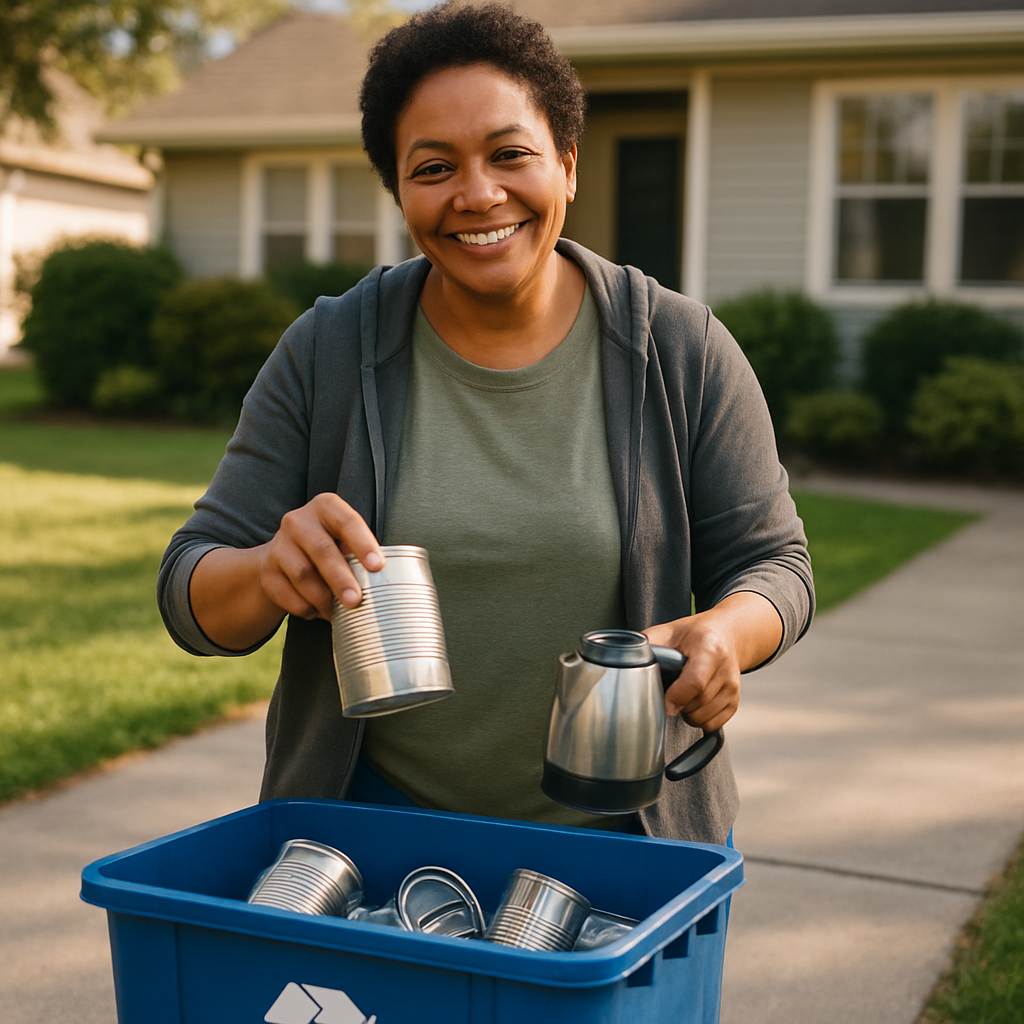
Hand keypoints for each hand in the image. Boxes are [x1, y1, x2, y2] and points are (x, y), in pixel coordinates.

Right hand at [257, 493, 383, 620]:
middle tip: (355, 600)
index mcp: (325, 507)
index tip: (377, 566)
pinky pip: (286, 593)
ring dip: (322, 598)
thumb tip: (384, 585)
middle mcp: (298, 520)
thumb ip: (360, 554)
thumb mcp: (344, 541)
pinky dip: (304, 607)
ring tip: (337, 613)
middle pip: (322, 550)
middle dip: (341, 578)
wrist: (281, 558)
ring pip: (302, 574)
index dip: (363, 544)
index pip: (347, 522)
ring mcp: (279, 544)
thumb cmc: (328, 548)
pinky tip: (316, 611)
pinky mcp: (266, 569)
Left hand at [643, 592, 782, 731]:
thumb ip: (649, 643)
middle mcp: (725, 668)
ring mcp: (733, 686)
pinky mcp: (735, 700)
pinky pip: (714, 724)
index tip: (665, 704)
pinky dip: (700, 720)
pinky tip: (693, 704)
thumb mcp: (670, 630)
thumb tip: (628, 658)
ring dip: (687, 714)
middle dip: (678, 704)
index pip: (695, 681)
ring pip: (705, 717)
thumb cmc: (695, 634)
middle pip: (698, 702)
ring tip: (682, 697)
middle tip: (670, 692)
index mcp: (709, 648)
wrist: (727, 634)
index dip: (676, 697)